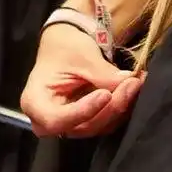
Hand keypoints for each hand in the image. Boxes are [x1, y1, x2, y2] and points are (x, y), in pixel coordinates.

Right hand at [19, 21, 140, 137]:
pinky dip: (122, 106)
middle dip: (111, 106)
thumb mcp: (81, 55)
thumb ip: (102, 72)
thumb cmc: (64, 47)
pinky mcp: (86, 122)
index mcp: (35, 102)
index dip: (83, 112)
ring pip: (98, 126)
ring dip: (121, 106)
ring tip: (136, 81)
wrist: (66, 45)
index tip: (105, 94)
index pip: (57, 120)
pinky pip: (106, 122)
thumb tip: (127, 81)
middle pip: (83, 126)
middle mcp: (49, 120)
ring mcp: (69, 124)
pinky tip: (133, 88)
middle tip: (132, 83)